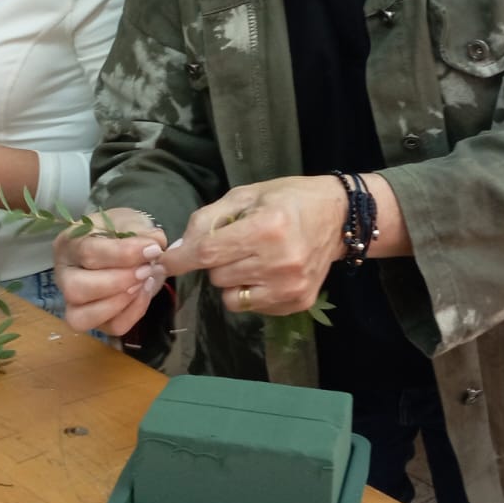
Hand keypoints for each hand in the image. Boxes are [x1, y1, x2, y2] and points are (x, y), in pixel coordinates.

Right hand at [54, 208, 167, 334]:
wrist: (129, 248)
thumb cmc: (121, 232)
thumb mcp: (129, 220)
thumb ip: (140, 230)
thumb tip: (154, 244)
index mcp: (68, 245)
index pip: (87, 252)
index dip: (122, 253)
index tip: (152, 250)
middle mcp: (63, 276)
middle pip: (77, 289)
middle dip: (117, 282)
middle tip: (146, 269)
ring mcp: (74, 303)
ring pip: (83, 317)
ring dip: (120, 302)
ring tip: (145, 281)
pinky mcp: (95, 320)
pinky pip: (111, 327)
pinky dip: (133, 313)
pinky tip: (144, 293)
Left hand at [158, 177, 343, 315]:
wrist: (339, 217)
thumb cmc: (288, 199)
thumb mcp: (246, 195)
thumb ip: (209, 220)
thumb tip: (178, 249)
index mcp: (266, 228)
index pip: (209, 252)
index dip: (181, 259)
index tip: (164, 262)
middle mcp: (280, 262)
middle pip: (217, 275)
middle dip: (214, 261)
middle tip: (234, 243)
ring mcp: (290, 287)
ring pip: (230, 296)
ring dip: (230, 278)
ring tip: (251, 258)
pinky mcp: (297, 303)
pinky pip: (251, 306)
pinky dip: (249, 291)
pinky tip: (266, 271)